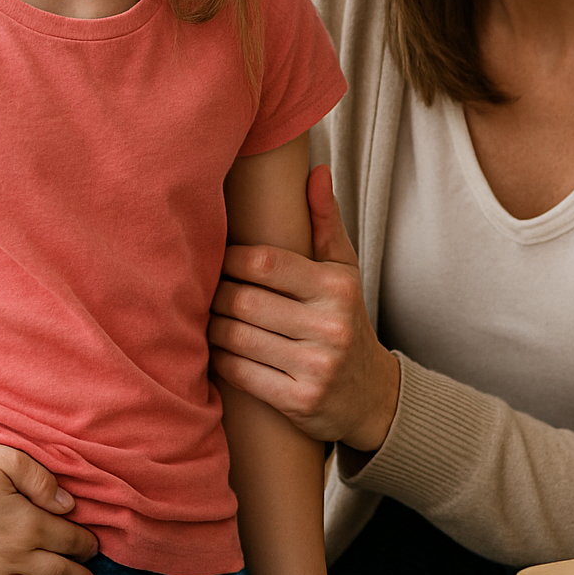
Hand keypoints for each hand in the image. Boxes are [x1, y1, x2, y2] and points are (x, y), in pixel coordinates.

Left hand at [209, 165, 399, 450]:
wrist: (372, 396)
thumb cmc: (347, 321)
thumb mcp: (345, 272)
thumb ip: (326, 223)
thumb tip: (315, 171)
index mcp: (337, 287)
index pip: (265, 262)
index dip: (230, 259)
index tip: (215, 258)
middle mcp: (330, 326)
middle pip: (245, 301)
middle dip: (215, 294)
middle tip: (201, 289)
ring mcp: (316, 367)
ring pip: (237, 338)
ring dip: (211, 326)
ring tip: (203, 316)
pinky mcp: (299, 402)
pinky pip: (240, 374)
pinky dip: (219, 360)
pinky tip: (215, 349)